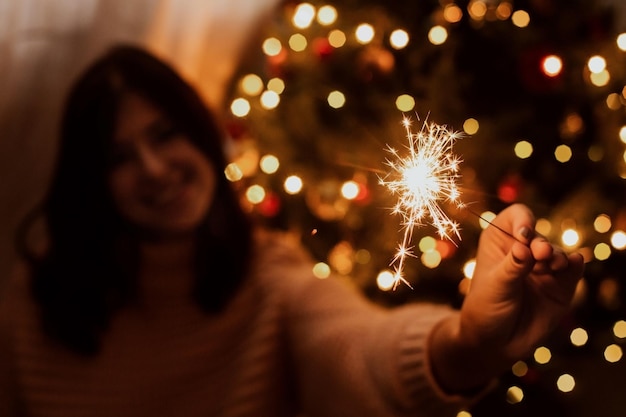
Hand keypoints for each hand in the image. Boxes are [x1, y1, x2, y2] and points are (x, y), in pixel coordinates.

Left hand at [430, 204, 584, 392]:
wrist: (495, 343)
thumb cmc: (486, 309)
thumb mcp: (495, 286)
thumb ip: (513, 266)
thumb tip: (527, 245)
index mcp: (500, 243)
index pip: (515, 217)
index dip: (522, 220)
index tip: (524, 233)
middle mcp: (524, 251)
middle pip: (539, 235)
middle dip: (541, 243)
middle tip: (541, 254)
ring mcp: (543, 268)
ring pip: (557, 252)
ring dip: (558, 255)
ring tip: (553, 264)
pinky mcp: (560, 286)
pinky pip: (573, 270)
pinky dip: (575, 264)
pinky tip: (574, 263)